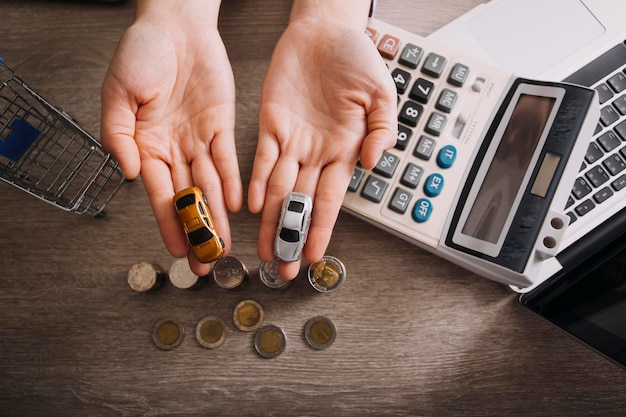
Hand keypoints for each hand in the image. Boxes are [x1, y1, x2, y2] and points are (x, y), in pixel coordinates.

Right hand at [101, 0, 241, 275]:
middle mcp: (174, 148)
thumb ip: (118, 135)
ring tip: (226, 244)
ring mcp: (198, 139)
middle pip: (187, 198)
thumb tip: (127, 174)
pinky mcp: (221, 124)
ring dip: (217, 215)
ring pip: (210, 185)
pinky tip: (237, 205)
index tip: (177, 252)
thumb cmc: (141, 52)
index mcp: (144, 145)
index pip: (159, 195)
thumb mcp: (117, 93)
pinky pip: (227, 158)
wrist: (175, 24)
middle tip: (207, 262)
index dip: (169, 224)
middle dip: (197, 231)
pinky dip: (232, 181)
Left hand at [248, 1, 396, 278]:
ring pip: (279, 189)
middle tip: (282, 267)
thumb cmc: (356, 58)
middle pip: (301, 203)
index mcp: (345, 150)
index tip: (314, 255)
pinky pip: (263, 159)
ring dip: (270, 220)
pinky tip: (253, 205)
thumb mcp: (381, 94)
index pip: (330, 200)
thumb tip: (372, 162)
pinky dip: (258, 182)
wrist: (325, 31)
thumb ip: (381, 130)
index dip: (321, 228)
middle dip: (291, 236)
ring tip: (263, 248)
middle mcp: (317, 153)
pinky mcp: (271, 124)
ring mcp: (292, 141)